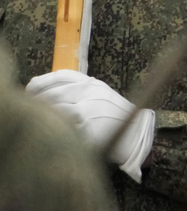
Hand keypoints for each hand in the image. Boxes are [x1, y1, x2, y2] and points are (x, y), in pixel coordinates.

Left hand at [27, 70, 154, 182]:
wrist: (136, 133)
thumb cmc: (115, 115)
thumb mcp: (100, 94)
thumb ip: (78, 90)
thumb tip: (43, 89)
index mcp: (92, 83)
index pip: (60, 76)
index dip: (41, 82)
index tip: (28, 89)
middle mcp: (90, 93)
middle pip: (54, 93)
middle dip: (36, 101)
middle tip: (26, 108)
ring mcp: (88, 109)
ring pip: (55, 110)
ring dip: (43, 117)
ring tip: (36, 123)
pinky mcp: (87, 128)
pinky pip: (63, 128)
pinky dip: (55, 130)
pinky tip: (50, 134)